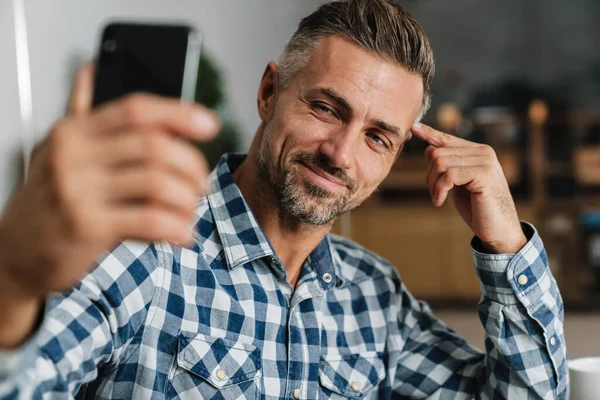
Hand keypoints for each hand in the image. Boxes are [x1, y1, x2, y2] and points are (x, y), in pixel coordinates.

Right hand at [0, 63, 219, 314]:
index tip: (210, 125)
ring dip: (187, 199)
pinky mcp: (86, 227)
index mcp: (73, 132)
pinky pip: (149, 221)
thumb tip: (91, 70)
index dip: (179, 113)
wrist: (14, 252)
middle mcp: (72, 156)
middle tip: (201, 183)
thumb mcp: (57, 151)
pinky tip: (183, 235)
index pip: (135, 109)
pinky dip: (176, 228)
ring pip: (157, 183)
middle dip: (191, 165)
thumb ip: (81, 113)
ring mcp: (77, 192)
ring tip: (190, 210)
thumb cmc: (48, 200)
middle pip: (154, 146)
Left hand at [411, 123, 526, 253]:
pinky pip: (448, 175)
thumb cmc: (478, 208)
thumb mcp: (459, 183)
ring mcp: (485, 161)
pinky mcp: (484, 174)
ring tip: (439, 198)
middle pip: (437, 153)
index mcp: (477, 152)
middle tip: (436, 193)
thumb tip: (428, 149)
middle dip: (429, 176)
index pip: (447, 139)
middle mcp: (483, 152)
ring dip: (433, 185)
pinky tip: (441, 202)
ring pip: (440, 162)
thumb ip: (448, 166)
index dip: (429, 133)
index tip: (414, 128)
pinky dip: (439, 190)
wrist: (498, 230)